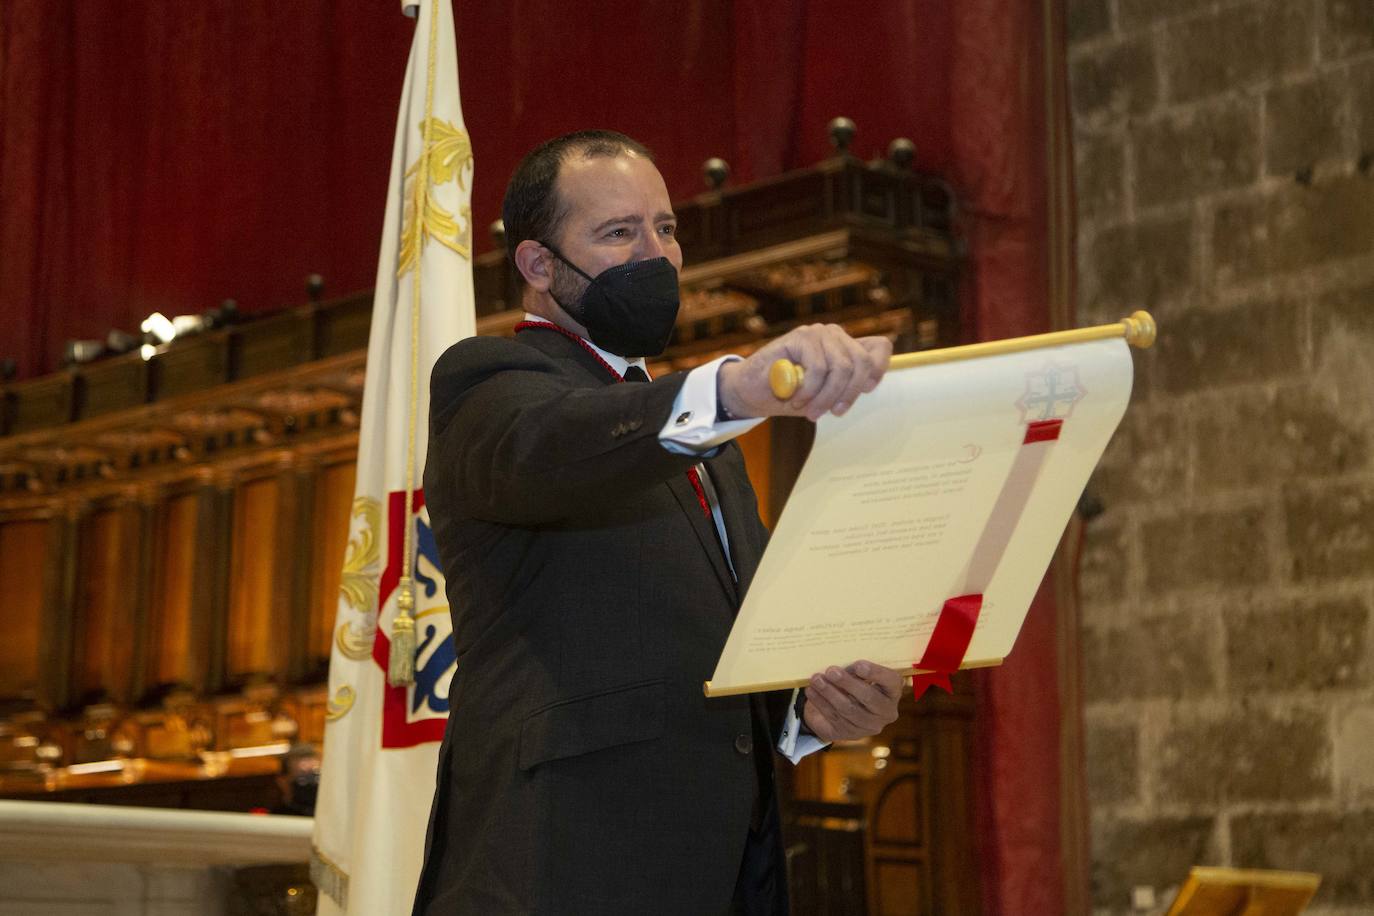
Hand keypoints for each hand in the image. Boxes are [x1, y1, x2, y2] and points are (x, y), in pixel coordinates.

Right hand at [717, 325, 891, 421]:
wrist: (752, 391)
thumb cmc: (791, 394)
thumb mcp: (825, 395)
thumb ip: (845, 387)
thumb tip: (868, 385)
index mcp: (845, 347)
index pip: (879, 347)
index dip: (878, 369)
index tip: (866, 390)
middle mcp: (836, 336)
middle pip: (862, 362)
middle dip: (849, 394)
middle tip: (832, 413)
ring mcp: (818, 333)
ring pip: (842, 367)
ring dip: (826, 396)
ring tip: (810, 411)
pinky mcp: (801, 336)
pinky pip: (819, 367)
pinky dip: (810, 389)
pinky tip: (797, 398)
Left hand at [802, 660, 902, 741]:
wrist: (844, 707)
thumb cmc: (855, 682)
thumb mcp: (859, 674)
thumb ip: (855, 669)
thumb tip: (838, 664)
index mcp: (892, 691)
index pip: (891, 681)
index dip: (876, 673)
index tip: (858, 665)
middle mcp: (886, 712)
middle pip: (868, 698)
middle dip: (848, 683)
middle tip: (831, 671)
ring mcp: (869, 726)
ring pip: (848, 709)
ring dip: (829, 693)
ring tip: (816, 679)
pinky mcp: (851, 734)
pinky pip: (835, 718)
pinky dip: (821, 703)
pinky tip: (812, 692)